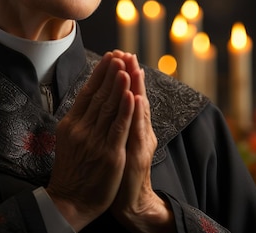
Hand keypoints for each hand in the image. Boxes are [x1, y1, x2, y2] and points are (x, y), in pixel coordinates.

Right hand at [47, 52, 135, 230]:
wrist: (70, 202)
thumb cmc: (71, 171)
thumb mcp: (67, 140)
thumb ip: (77, 120)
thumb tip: (86, 98)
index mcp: (71, 124)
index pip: (87, 93)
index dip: (99, 74)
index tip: (109, 58)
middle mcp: (81, 129)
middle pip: (98, 96)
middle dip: (110, 74)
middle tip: (119, 55)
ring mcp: (95, 141)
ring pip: (109, 108)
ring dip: (118, 86)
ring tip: (125, 67)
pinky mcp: (109, 154)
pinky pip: (119, 128)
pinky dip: (125, 110)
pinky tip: (131, 95)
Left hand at [111, 52, 173, 232]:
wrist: (129, 201)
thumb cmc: (121, 171)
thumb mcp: (120, 142)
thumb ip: (119, 122)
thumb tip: (114, 101)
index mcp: (133, 127)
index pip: (130, 95)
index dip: (127, 76)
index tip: (122, 55)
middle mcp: (140, 131)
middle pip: (136, 97)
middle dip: (131, 74)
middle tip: (127, 53)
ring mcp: (140, 143)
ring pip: (139, 110)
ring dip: (135, 87)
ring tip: (133, 67)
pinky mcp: (137, 156)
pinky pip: (136, 131)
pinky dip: (136, 113)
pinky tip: (135, 98)